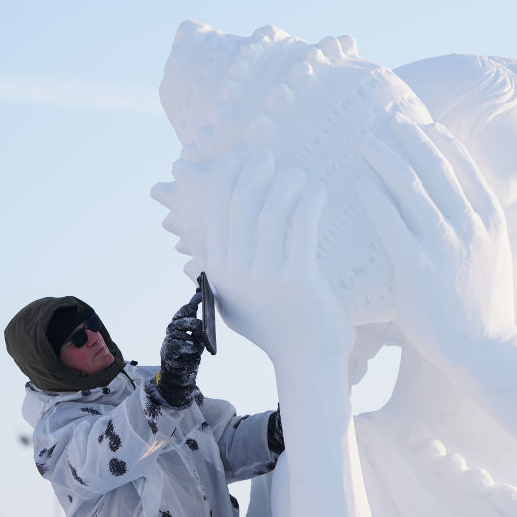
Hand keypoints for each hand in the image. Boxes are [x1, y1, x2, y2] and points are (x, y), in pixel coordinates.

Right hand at [157, 292, 204, 406]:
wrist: (179, 374)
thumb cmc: (189, 354)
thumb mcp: (197, 339)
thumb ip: (200, 328)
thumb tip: (206, 316)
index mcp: (179, 323)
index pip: (186, 310)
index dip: (194, 301)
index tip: (202, 294)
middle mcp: (172, 329)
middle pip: (185, 318)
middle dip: (195, 323)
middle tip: (202, 330)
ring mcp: (168, 338)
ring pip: (184, 331)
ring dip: (193, 338)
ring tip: (196, 346)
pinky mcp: (167, 350)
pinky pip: (181, 344)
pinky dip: (188, 348)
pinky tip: (191, 351)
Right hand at [203, 151, 352, 364]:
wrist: (308, 359)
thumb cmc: (276, 327)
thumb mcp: (235, 302)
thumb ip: (218, 274)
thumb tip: (198, 252)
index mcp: (219, 270)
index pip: (217, 210)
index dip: (227, 176)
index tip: (240, 158)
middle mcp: (237, 272)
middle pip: (242, 203)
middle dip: (255, 171)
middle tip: (270, 157)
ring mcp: (266, 276)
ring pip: (272, 211)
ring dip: (286, 183)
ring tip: (298, 174)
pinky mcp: (298, 280)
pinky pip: (302, 227)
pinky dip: (309, 201)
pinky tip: (318, 192)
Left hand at [356, 116, 516, 365]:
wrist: (484, 348)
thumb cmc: (482, 307)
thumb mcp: (491, 257)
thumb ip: (474, 228)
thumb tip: (453, 207)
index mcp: (490, 219)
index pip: (464, 166)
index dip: (440, 140)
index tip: (422, 122)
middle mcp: (470, 224)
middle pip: (436, 166)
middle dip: (410, 136)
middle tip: (388, 118)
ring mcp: (445, 243)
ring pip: (412, 187)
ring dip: (386, 158)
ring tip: (365, 142)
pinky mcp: (418, 265)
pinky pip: (391, 222)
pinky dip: (375, 199)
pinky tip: (359, 185)